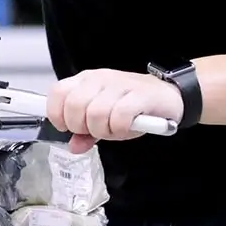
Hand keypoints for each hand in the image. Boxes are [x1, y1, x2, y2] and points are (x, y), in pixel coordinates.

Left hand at [46, 69, 183, 153]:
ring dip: (104, 130)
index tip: (69, 129)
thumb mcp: (105, 120)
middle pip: (75, 106)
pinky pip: (120, 115)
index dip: (58, 115)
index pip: (58, 93)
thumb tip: (73, 146)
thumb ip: (86, 133)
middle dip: (82, 127)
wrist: (167, 96)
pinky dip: (121, 128)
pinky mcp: (140, 94)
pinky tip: (126, 128)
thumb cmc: (133, 107)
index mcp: (86, 81)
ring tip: (114, 130)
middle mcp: (100, 79)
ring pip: (96, 112)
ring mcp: (120, 84)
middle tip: (96, 131)